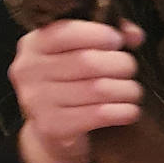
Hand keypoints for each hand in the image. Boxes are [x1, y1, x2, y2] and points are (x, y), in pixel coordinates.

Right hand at [9, 18, 144, 162]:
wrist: (52, 130)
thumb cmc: (72, 81)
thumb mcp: (82, 50)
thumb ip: (108, 34)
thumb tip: (135, 35)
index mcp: (34, 44)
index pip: (68, 32)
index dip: (100, 34)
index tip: (118, 41)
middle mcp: (28, 70)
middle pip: (88, 62)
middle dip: (121, 63)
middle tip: (131, 69)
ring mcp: (37, 100)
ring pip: (98, 89)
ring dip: (127, 89)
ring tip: (134, 91)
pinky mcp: (52, 126)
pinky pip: (99, 115)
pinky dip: (123, 111)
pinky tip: (131, 110)